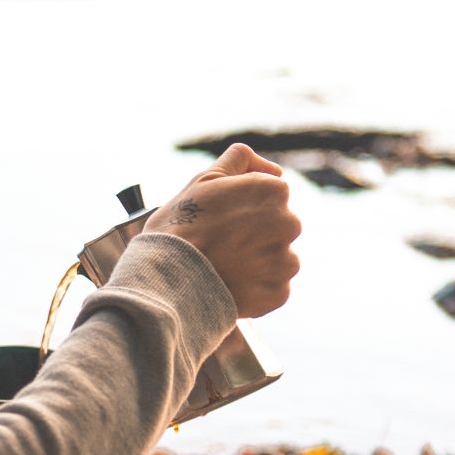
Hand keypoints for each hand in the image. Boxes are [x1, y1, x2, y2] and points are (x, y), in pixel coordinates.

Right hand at [145, 143, 301, 317]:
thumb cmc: (179, 226)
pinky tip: (231, 287)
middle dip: (257, 236)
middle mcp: (288, 223)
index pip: (272, 197)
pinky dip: (256, 291)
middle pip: (279, 228)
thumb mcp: (204, 180)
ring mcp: (285, 261)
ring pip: (279, 260)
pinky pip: (274, 290)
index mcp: (272, 191)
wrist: (166, 278)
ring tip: (225, 269)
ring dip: (259, 264)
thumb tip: (274, 170)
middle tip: (222, 246)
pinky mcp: (279, 293)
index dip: (246, 208)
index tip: (224, 221)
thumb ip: (240, 160)